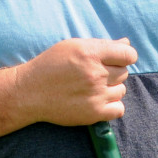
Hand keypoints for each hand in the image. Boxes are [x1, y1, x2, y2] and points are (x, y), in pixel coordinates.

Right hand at [13, 37, 136, 125]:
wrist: (28, 92)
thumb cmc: (50, 65)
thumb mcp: (73, 46)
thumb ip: (102, 45)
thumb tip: (127, 44)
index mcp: (90, 53)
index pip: (129, 55)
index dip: (125, 57)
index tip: (116, 60)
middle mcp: (95, 74)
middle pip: (124, 72)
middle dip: (113, 72)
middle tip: (95, 75)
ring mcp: (96, 95)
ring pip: (121, 90)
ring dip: (111, 89)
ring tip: (93, 88)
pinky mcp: (93, 113)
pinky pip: (119, 109)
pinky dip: (112, 106)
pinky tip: (99, 101)